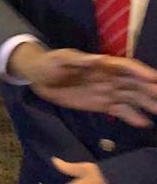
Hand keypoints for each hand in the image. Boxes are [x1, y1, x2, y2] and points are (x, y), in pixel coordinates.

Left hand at [7, 44, 156, 126]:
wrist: (38, 77)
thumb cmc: (50, 63)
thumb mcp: (60, 59)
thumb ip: (79, 60)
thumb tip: (99, 59)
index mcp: (103, 64)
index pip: (126, 67)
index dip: (141, 72)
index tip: (155, 80)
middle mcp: (110, 78)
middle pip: (135, 84)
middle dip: (151, 91)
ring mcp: (108, 92)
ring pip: (133, 98)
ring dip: (148, 105)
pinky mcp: (102, 104)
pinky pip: (121, 111)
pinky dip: (133, 117)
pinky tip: (146, 124)